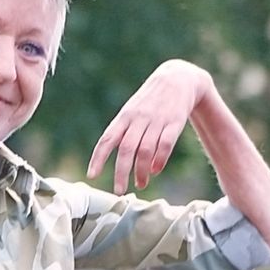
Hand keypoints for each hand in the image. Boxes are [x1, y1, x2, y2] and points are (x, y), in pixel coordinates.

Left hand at [88, 60, 210, 193]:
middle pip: (126, 149)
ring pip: (145, 150)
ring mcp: (157, 120)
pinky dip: (159, 160)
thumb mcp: (132, 111)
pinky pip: (165, 145)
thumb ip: (124, 134)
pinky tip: (155, 170)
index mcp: (124, 117)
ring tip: (140, 184)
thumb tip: (122, 164)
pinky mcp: (174, 122)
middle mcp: (138, 119)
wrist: (178, 78)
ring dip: (141, 171)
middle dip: (121, 172)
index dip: (98, 158)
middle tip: (119, 191)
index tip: (92, 175)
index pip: (107, 139)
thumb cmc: (150, 101)